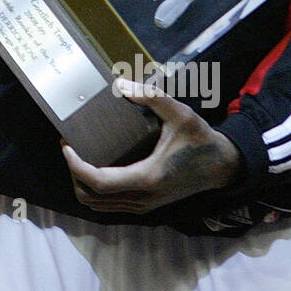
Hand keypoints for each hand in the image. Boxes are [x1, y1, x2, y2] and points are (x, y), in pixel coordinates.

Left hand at [61, 80, 241, 214]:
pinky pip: (112, 205)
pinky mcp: (147, 206)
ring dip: (84, 184)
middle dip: (74, 174)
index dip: (76, 166)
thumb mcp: (180, 113)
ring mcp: (145, 206)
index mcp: (147, 178)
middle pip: (92, 197)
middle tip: (71, 149)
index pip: (98, 182)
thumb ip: (151, 97)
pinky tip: (97, 168)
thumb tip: (120, 85)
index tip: (67, 146)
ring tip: (80, 157)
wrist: (223, 166)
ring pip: (100, 205)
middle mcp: (143, 198)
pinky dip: (97, 191)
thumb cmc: (201, 140)